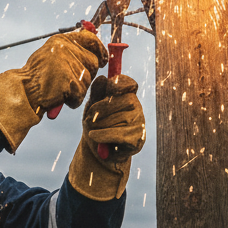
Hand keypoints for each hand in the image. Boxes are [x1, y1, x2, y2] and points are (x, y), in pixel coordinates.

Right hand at [17, 29, 107, 113]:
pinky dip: (72, 100)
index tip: (104, 58)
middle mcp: (66, 49)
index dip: (100, 49)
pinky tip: (59, 97)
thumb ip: (70, 50)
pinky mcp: (69, 81)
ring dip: (78, 89)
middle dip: (87, 74)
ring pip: (88, 80)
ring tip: (60, 89)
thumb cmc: (36, 76)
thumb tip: (94, 50)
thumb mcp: (51, 54)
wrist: (23, 92)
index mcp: (61, 40)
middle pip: (93, 62)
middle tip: (71, 81)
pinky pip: (81, 94)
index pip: (90, 39)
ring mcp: (68, 64)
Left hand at [68, 74, 145, 199]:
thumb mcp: (92, 107)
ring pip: (117, 118)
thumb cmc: (96, 124)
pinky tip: (93, 136)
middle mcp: (136, 107)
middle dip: (99, 109)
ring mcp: (139, 122)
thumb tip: (102, 78)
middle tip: (88, 118)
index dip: (118, 83)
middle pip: (119, 100)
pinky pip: (118, 134)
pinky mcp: (138, 138)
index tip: (108, 88)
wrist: (99, 150)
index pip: (128, 84)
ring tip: (91, 131)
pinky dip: (103, 135)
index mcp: (127, 95)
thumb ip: (96, 93)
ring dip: (98, 125)